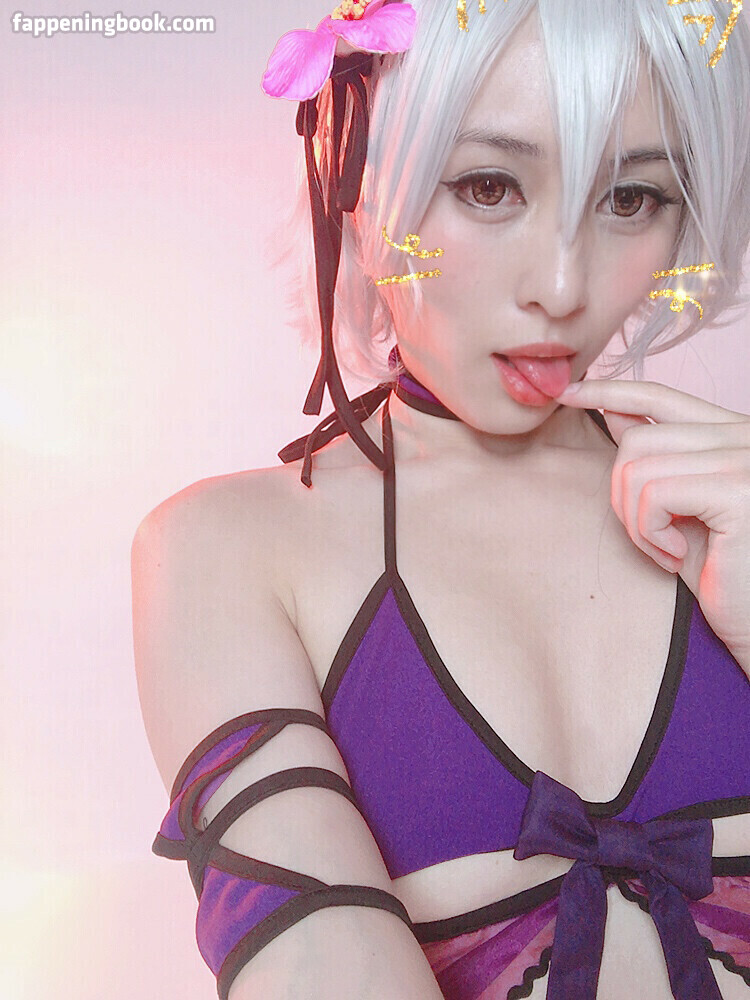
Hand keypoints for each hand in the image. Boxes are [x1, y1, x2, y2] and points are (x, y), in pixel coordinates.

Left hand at [554, 378, 749, 675]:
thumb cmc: (724, 574)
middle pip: (637, 440)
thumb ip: (653, 459)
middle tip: (653, 539)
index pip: (661, 396)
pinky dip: (650, 533)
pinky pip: (653, 495)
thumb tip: (612, 411)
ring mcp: (745, 457)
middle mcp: (745, 435)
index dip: (610, 389)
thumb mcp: (677, 510)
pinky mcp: (739, 490)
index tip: (568, 393)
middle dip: (624, 497)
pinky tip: (677, 556)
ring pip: (637, 468)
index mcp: (733, 433)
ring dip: (637, 522)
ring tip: (668, 551)